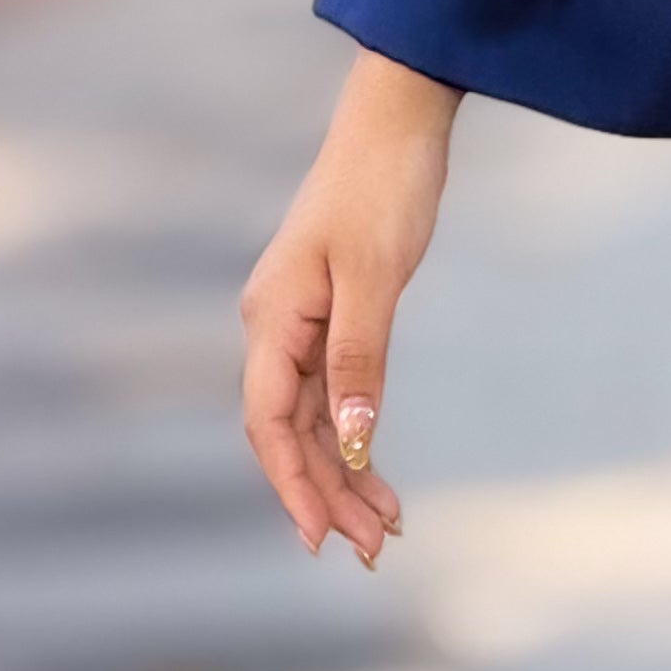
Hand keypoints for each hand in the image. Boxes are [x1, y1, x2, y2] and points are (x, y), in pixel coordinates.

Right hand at [241, 49, 458, 567]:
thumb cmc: (383, 188)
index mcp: (272, 319)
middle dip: (328, 492)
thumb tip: (353, 438)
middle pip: (292, 433)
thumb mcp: (375, 275)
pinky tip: (375, 463)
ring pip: (314, 418)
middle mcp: (275, 327)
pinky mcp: (332, 313)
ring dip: (345, 471)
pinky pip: (334, 391)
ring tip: (385, 525)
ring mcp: (301, 322)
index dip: (293, 485)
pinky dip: (355, 430)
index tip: (320, 540)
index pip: (271, 424)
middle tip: (375, 547)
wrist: (398, 122)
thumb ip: (360, 356)